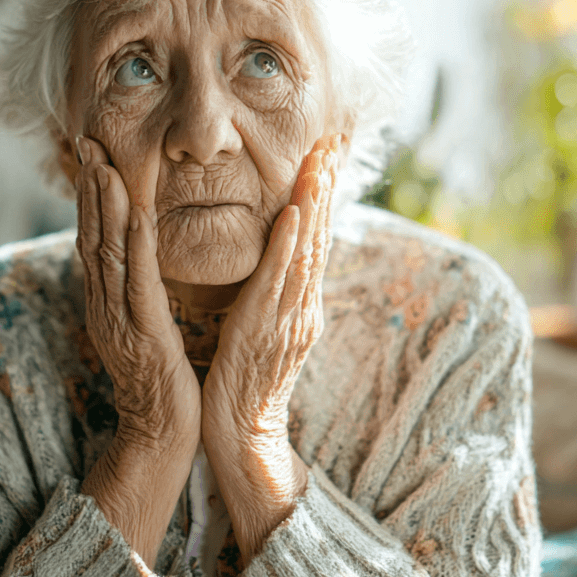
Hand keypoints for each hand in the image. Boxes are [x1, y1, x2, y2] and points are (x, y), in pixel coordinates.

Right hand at [74, 136, 200, 452]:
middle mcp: (104, 304)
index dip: (90, 196)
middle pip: (92, 236)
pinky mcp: (144, 333)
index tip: (91, 155)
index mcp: (105, 301)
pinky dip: (136, 245)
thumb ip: (134, 289)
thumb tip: (133, 255)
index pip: (93, 238)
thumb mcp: (141, 323)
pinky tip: (137, 214)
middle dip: (90, 188)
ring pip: (108, 253)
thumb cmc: (160, 377)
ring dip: (106, 207)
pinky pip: (138, 282)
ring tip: (104, 166)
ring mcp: (119, 319)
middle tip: (87, 143)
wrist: (161, 431)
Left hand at [201, 133, 340, 445]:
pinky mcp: (266, 328)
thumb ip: (276, 294)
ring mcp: (289, 316)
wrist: (244, 433)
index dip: (322, 197)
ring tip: (320, 163)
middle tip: (333, 142)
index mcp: (301, 302)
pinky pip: (280, 280)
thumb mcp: (266, 328)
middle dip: (326, 188)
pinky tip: (295, 213)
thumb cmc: (246, 381)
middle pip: (319, 237)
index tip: (326, 156)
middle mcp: (303, 304)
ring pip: (306, 251)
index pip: (315, 240)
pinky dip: (289, 244)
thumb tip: (279, 261)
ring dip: (314, 204)